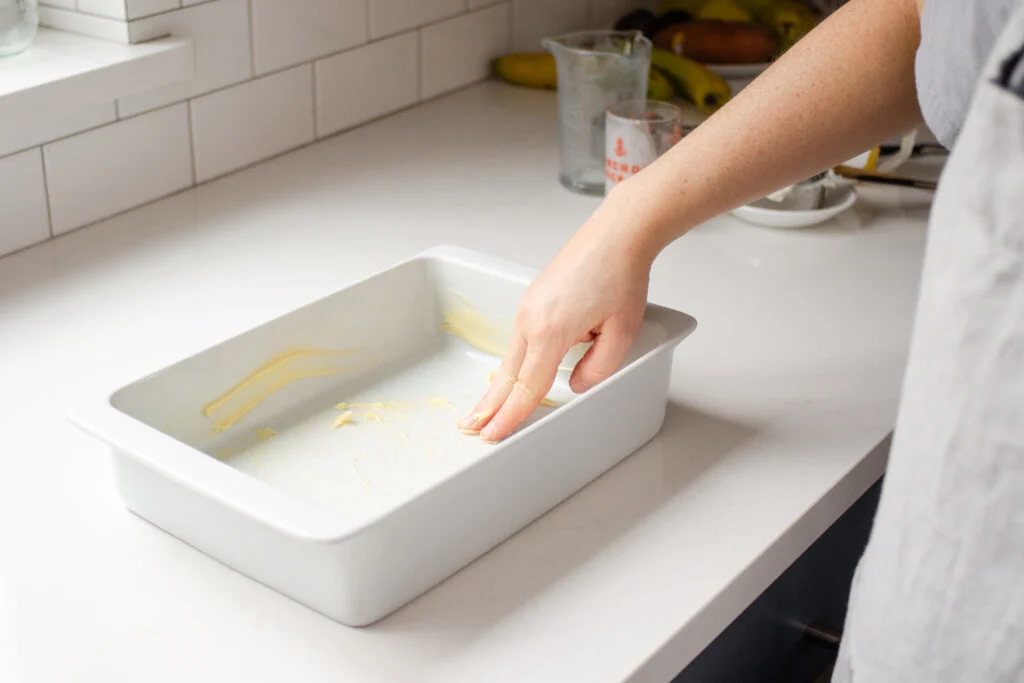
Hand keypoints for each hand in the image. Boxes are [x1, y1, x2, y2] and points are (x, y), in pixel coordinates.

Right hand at [458, 186, 657, 441]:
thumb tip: (575, 385)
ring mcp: (527, 307)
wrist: (616, 235)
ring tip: (484, 411)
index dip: (511, 415)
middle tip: (471, 429)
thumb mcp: (622, 332)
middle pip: (508, 374)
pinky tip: (508, 377)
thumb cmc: (621, 275)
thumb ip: (599, 368)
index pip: (528, 386)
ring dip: (498, 386)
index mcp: (551, 331)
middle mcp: (530, 319)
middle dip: (489, 406)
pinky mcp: (532, 300)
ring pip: (511, 357)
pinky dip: (512, 364)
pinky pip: (519, 340)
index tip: (494, 435)